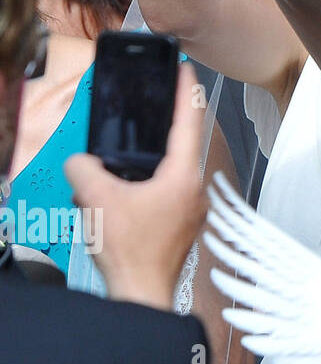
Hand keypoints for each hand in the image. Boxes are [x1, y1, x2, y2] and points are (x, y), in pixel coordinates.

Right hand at [64, 63, 204, 309]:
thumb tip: (81, 162)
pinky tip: (129, 190)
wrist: (142, 294)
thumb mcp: (96, 199)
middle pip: (183, 145)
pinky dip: (151, 185)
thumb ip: (84, 169)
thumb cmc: (129, 249)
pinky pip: (169, 193)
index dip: (186, 92)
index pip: (189, 121)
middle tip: (155, 106)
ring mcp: (193, 209)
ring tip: (134, 150)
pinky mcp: (183, 226)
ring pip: (174, 172)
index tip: (186, 70)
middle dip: (166, 126)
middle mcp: (195, 189)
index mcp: (183, 175)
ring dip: (154, 160)